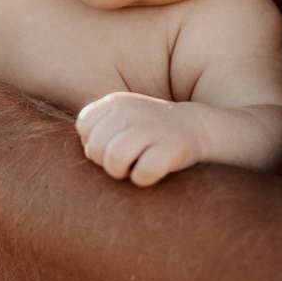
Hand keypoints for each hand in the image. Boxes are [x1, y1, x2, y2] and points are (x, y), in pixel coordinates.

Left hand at [75, 92, 204, 186]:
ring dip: (121, 172)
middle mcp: (130, 110)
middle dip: (105, 161)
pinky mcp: (171, 147)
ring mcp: (151, 127)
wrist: (197, 127)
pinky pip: (142, 174)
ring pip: (114, 160)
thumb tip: (87, 149)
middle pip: (95, 147)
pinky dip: (143, 178)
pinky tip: (153, 170)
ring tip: (135, 166)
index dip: (94, 142)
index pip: (84, 126)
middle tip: (126, 159)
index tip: (113, 143)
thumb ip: (97, 128)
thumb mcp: (121, 118)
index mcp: (115, 101)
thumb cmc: (150, 129)